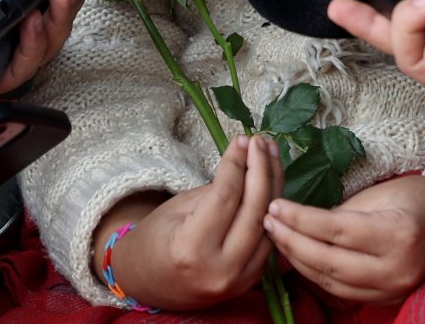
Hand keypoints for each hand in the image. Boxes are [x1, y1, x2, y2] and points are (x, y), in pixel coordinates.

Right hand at [103, 135, 282, 309]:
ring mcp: (239, 280)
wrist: (149, 284)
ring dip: (274, 185)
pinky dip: (272, 208)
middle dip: (262, 169)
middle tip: (261, 141)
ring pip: (268, 224)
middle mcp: (220, 269)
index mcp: (191, 249)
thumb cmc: (155, 240)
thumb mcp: (178, 208)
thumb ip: (216, 191)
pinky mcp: (251, 281)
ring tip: (271, 153)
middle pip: (254, 210)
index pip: (226, 196)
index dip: (237, 163)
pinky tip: (271, 181)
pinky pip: (268, 239)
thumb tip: (247, 162)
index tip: (242, 139)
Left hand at [264, 158, 424, 303]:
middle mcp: (397, 268)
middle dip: (292, 242)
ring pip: (332, 282)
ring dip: (298, 262)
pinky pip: (343, 292)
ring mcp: (394, 289)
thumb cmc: (417, 195)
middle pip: (329, 262)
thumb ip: (341, 213)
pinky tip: (299, 259)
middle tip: (268, 222)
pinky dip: (317, 277)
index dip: (299, 220)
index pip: (335, 231)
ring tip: (277, 239)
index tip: (274, 206)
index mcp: (397, 234)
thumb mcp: (380, 194)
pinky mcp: (389, 298)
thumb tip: (299, 223)